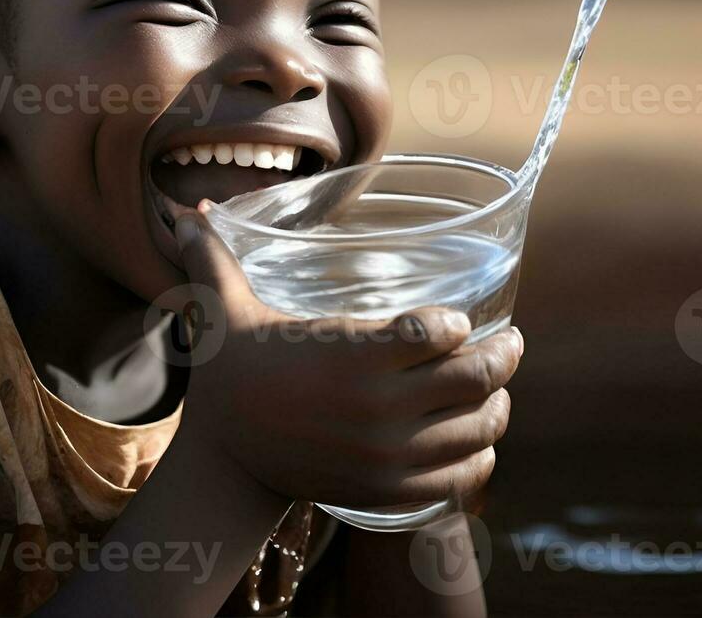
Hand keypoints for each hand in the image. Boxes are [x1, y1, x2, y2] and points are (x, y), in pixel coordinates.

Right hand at [169, 203, 522, 508]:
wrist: (224, 460)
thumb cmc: (233, 376)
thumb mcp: (225, 315)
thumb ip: (216, 261)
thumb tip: (190, 212)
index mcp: (351, 354)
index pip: (439, 333)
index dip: (460, 325)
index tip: (461, 322)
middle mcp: (378, 407)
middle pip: (476, 378)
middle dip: (504, 356)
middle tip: (511, 342)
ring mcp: (388, 455)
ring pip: (479, 428)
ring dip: (498, 404)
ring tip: (498, 388)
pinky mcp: (390, 490)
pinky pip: (461, 477)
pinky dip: (480, 456)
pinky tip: (479, 438)